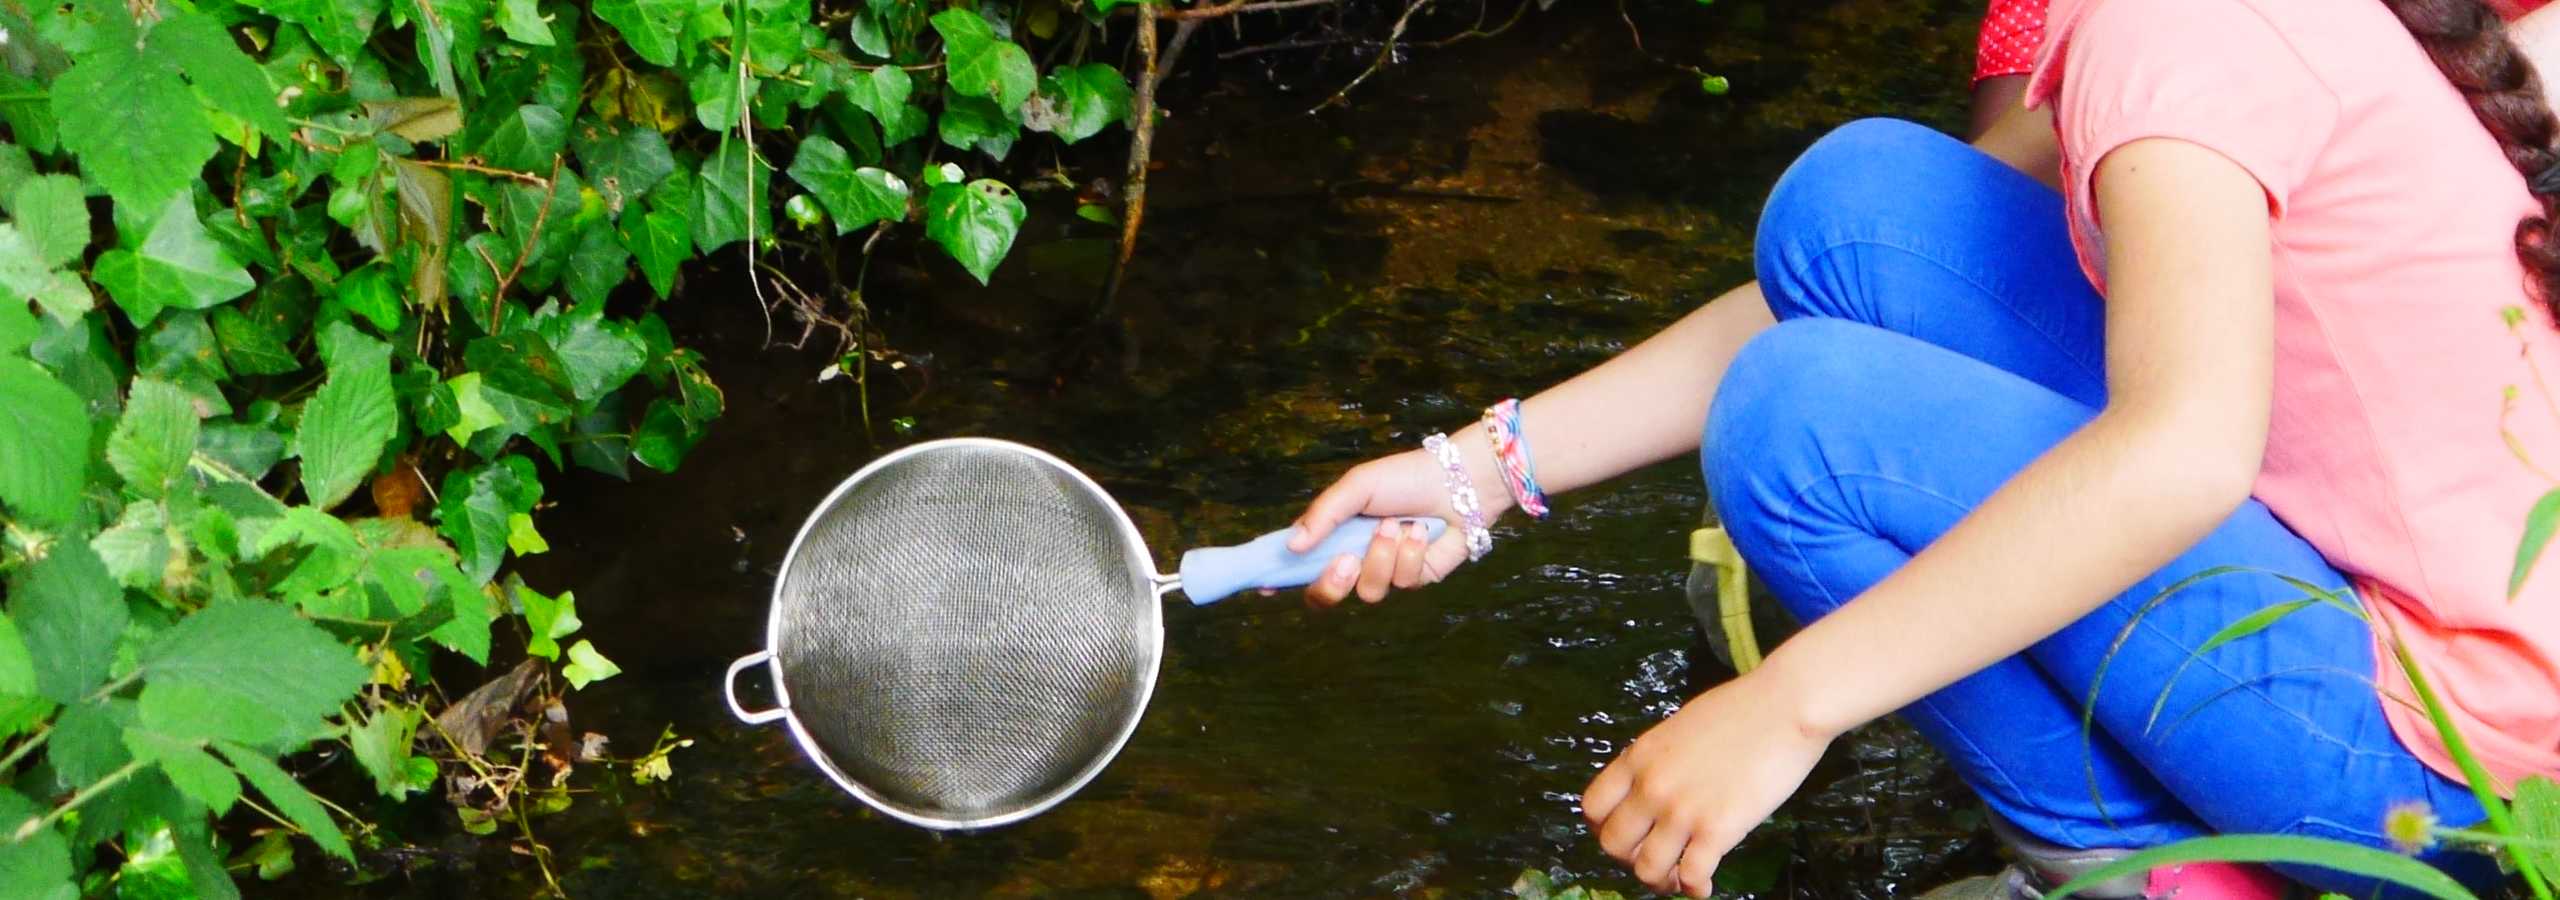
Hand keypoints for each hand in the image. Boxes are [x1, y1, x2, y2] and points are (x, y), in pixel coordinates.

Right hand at [1286, 437, 1505, 608]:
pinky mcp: (1414, 579)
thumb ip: (1323, 515)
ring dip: (1381, 558)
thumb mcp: (1357, 486)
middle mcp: (1355, 557)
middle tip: (1345, 561)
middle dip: (1332, 585)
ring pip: (1368, 592)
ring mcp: (1385, 571)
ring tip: (1395, 526)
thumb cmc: (1405, 477)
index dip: (1281, 579)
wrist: (1460, 481)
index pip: (1300, 564)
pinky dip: (1410, 555)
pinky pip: (1402, 583)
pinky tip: (1420, 532)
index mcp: (1334, 534)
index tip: (1266, 587)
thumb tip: (1291, 546)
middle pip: (1326, 594)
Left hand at [1581, 666, 1834, 896]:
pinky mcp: (1717, 829)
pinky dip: (1695, 889)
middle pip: (1613, 845)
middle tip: (1655, 858)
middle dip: (1630, 859)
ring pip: (1647, 870)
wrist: (1785, 705)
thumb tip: (1653, 785)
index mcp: (1638, 757)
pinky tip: (1705, 887)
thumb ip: (1658, 760)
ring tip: (1678, 878)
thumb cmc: (1741, 709)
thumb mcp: (1679, 727)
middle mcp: (1651, 786)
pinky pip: (1691, 877)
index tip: (1626, 833)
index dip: (1604, 828)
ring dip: (1661, 881)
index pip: (1593, 807)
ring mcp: (1681, 810)